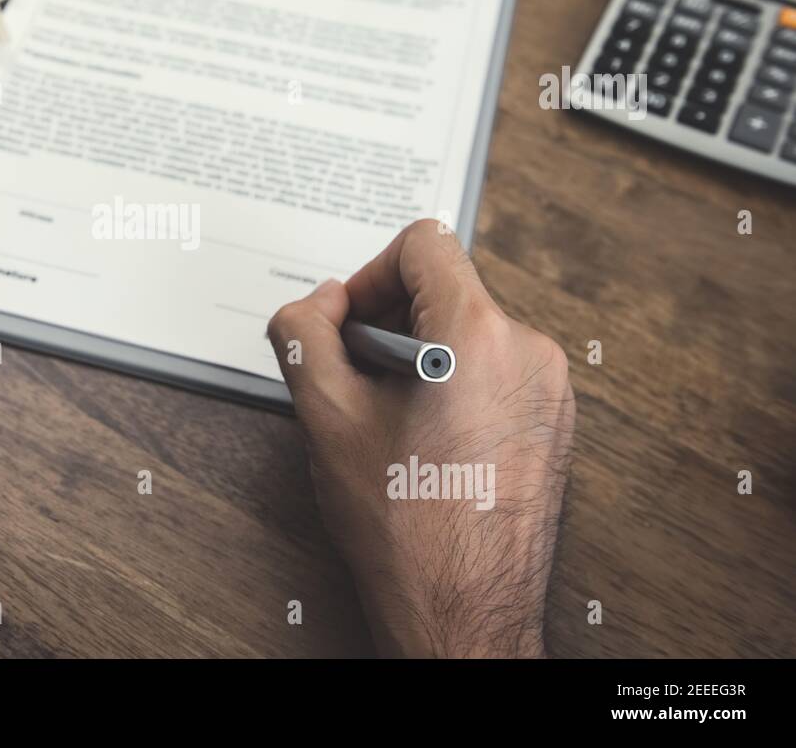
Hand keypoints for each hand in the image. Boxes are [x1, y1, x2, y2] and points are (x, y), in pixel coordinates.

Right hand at [268, 219, 574, 656]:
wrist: (465, 613)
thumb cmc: (409, 530)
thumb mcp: (327, 417)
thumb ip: (304, 334)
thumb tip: (318, 304)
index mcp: (480, 337)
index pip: (422, 245)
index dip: (369, 274)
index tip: (348, 322)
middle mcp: (530, 353)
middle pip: (446, 290)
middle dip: (388, 323)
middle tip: (356, 379)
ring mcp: (551, 391)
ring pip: (469, 333)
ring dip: (418, 357)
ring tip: (388, 420)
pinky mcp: (555, 422)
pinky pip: (495, 371)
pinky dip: (452, 385)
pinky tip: (422, 440)